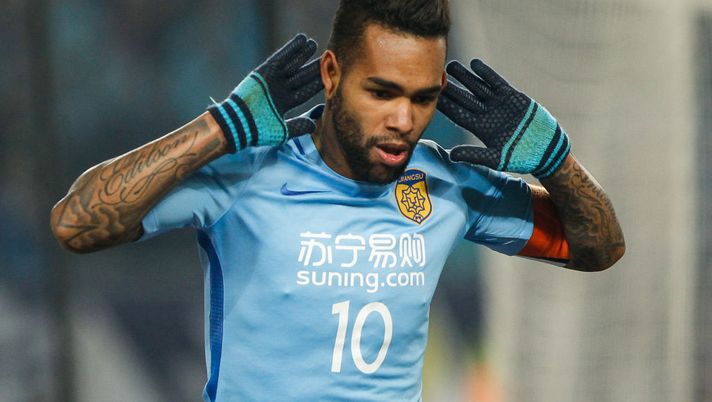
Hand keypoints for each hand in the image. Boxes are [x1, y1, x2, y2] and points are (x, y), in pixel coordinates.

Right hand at [209, 34, 322, 152]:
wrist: (239, 125)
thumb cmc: (258, 132)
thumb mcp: (282, 131)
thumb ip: (299, 126)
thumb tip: (315, 125)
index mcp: (285, 103)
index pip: (305, 91)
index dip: (317, 83)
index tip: (330, 76)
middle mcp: (279, 90)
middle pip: (300, 76)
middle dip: (312, 67)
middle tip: (325, 57)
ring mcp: (271, 80)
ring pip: (291, 65)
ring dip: (302, 54)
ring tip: (313, 44)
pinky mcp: (263, 72)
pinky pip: (279, 58)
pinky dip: (290, 49)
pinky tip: (301, 40)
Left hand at [437, 59, 569, 177]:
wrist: (545, 149)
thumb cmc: (520, 157)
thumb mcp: (495, 158)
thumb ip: (473, 155)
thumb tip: (452, 155)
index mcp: (480, 128)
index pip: (458, 114)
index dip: (446, 106)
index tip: (433, 97)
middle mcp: (486, 114)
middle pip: (464, 98)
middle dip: (451, 88)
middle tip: (437, 76)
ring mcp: (499, 104)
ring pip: (478, 87)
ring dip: (465, 77)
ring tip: (452, 66)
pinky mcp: (513, 97)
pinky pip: (496, 83)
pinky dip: (486, 74)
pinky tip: (475, 64)